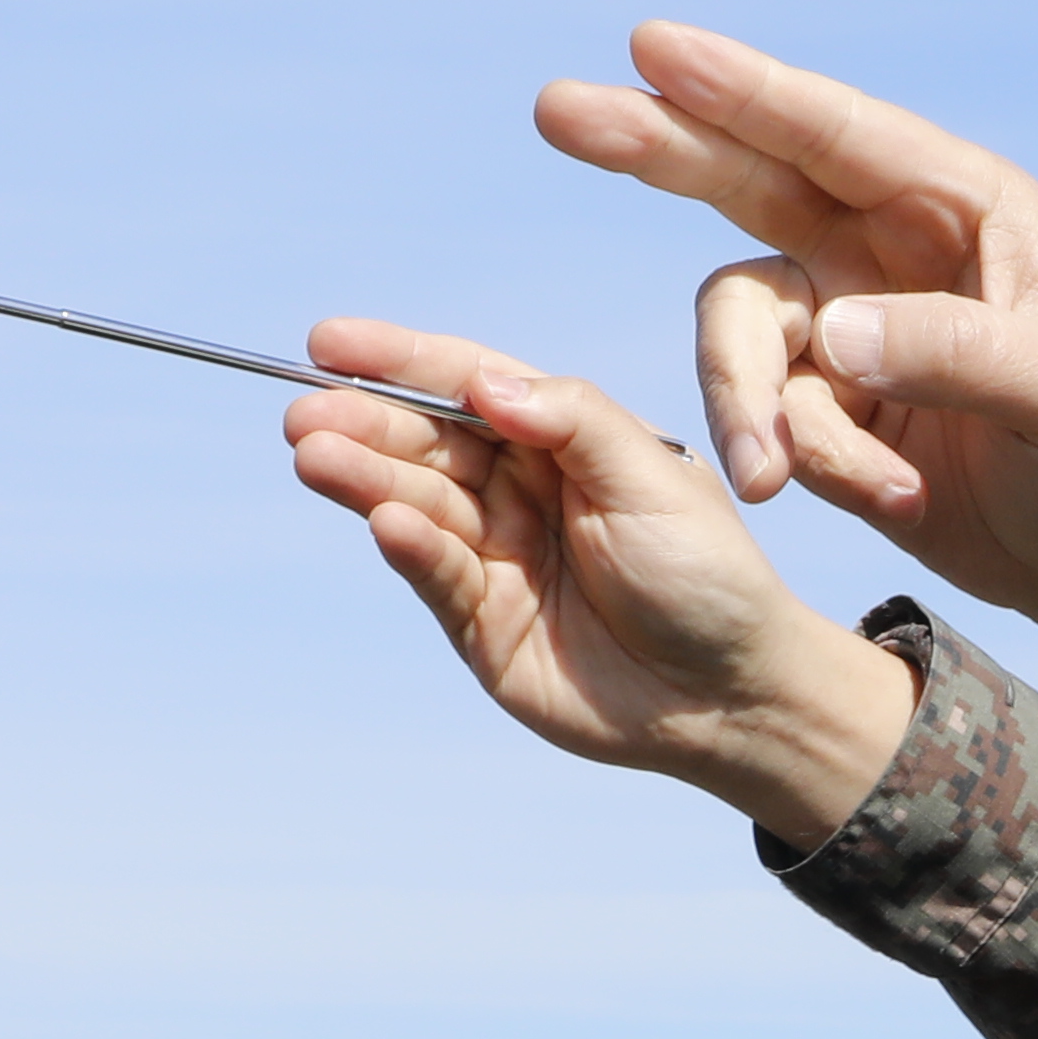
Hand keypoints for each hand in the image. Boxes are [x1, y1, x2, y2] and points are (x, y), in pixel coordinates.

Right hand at [279, 322, 920, 847]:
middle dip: (363, 423)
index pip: (467, 383)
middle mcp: (519, 490)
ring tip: (315, 455)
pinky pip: (436, 575)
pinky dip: (409, 548)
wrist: (733, 696)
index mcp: (561, 439)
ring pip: (416, 505)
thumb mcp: (653, 478)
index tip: (329, 342)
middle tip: (304, 411)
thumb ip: (573, 421)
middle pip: (426, 443)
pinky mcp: (482, 624)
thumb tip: (486, 380)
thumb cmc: (708, 575)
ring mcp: (495, 556)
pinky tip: (382, 521)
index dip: (400, 361)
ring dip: (365, 479)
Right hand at [533, 25, 1037, 785]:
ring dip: (749, 402)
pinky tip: (899, 497)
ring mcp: (849, 321)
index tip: (656, 49)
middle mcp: (893, 245)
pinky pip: (771, 417)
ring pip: (741, 329)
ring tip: (783, 480)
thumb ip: (954, 352)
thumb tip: (834, 334)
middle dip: (659, 146)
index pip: (840, 134)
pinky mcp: (825, 402)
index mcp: (965, 206)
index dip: (746, 91)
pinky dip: (814, 464)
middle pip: (751, 179)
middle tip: (557, 109)